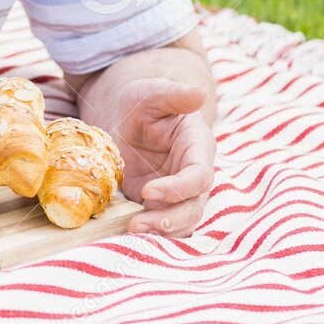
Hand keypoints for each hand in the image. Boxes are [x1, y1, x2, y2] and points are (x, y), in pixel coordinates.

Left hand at [110, 78, 216, 237]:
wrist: (123, 116)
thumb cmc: (141, 102)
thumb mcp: (152, 93)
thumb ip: (174, 95)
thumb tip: (200, 92)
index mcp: (197, 148)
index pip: (199, 176)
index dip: (178, 188)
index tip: (147, 191)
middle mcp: (192, 175)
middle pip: (193, 207)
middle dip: (170, 219)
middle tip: (138, 224)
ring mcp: (176, 192)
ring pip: (180, 221)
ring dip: (159, 230)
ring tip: (130, 230)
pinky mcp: (158, 203)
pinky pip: (161, 223)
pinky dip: (149, 231)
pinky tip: (125, 231)